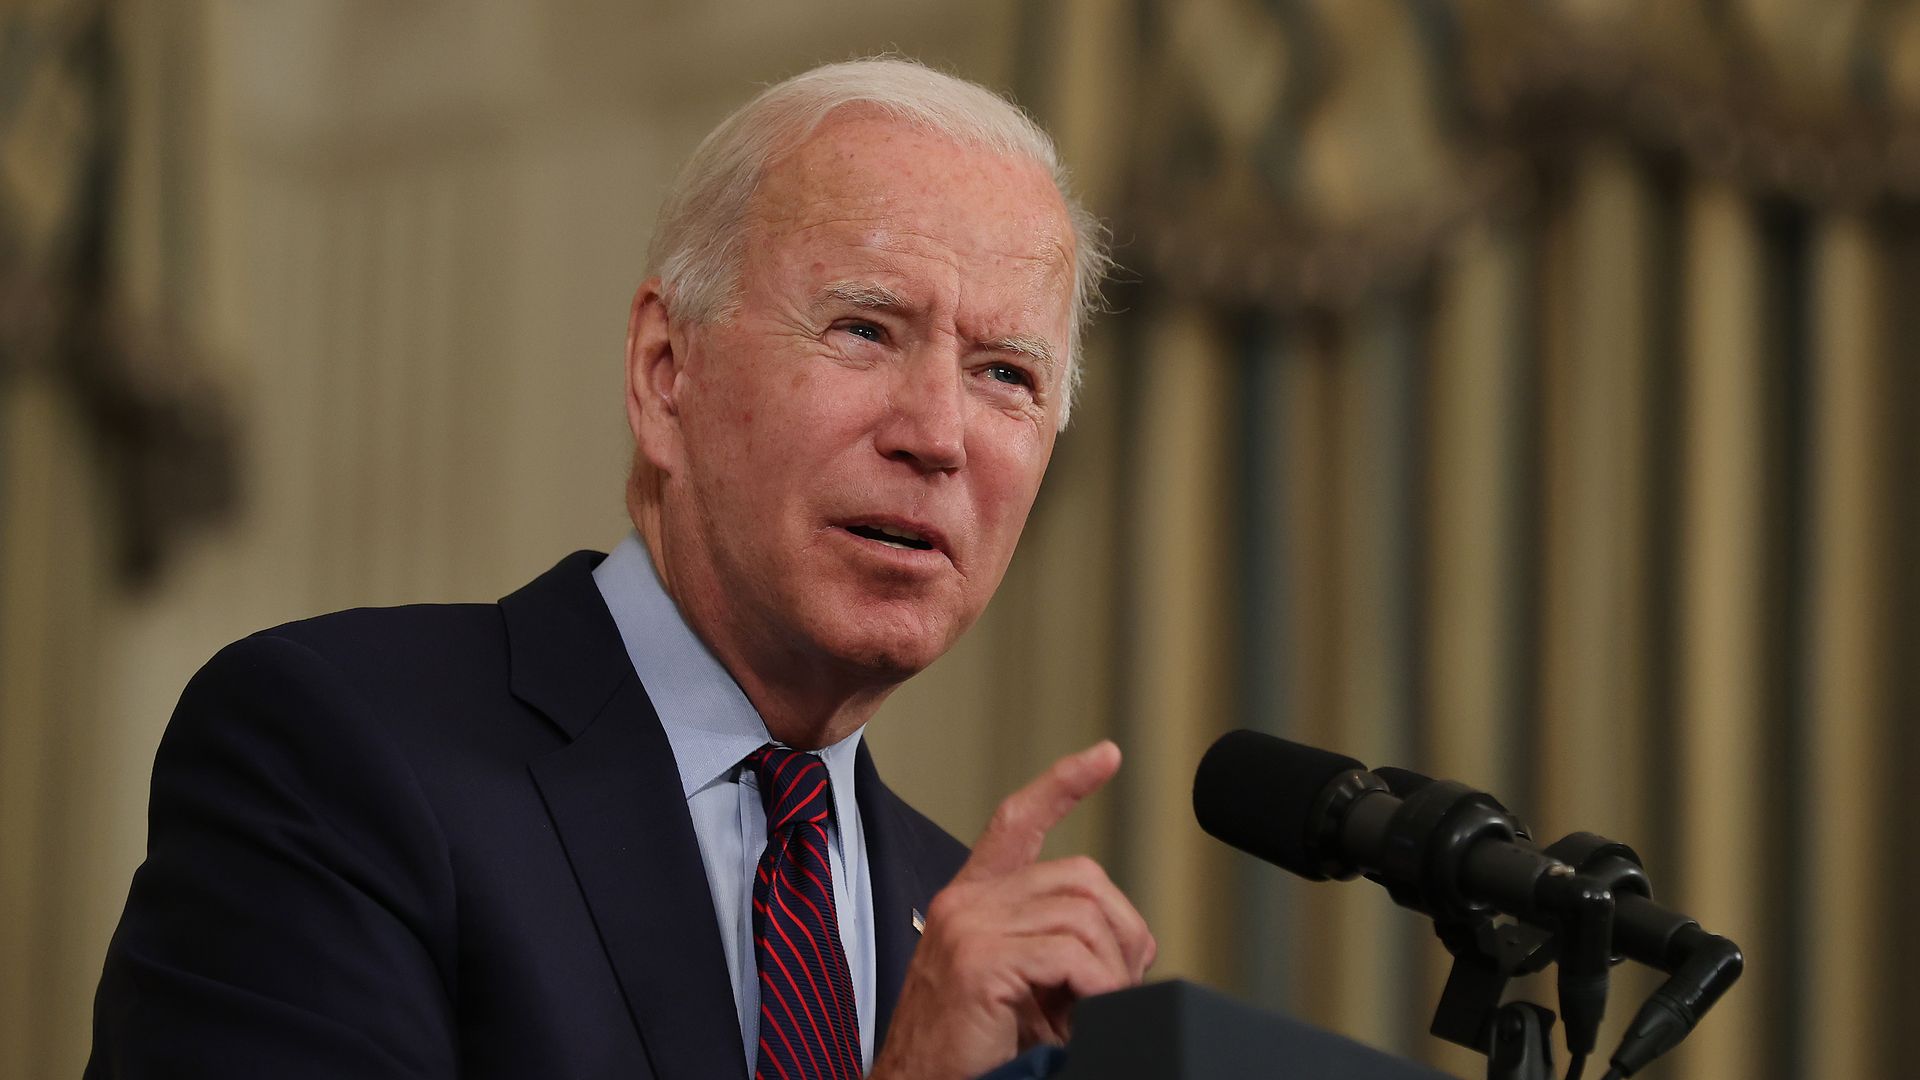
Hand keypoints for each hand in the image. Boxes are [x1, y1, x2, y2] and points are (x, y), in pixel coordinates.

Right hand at [869, 741, 1155, 1079]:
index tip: (1107, 755)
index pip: (1018, 820)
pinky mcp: (978, 960)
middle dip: (1123, 931)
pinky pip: (1070, 955)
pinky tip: (1085, 1017)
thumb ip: (1049, 951)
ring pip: (1084, 915)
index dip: (1065, 783)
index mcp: (971, 902)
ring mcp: (967, 926)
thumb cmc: (961, 1055)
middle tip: (1122, 985)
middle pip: (1081, 877)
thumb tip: (1120, 951)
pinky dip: (1099, 987)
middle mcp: (965, 902)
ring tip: (1102, 1010)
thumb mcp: (1012, 989)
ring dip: (1114, 968)